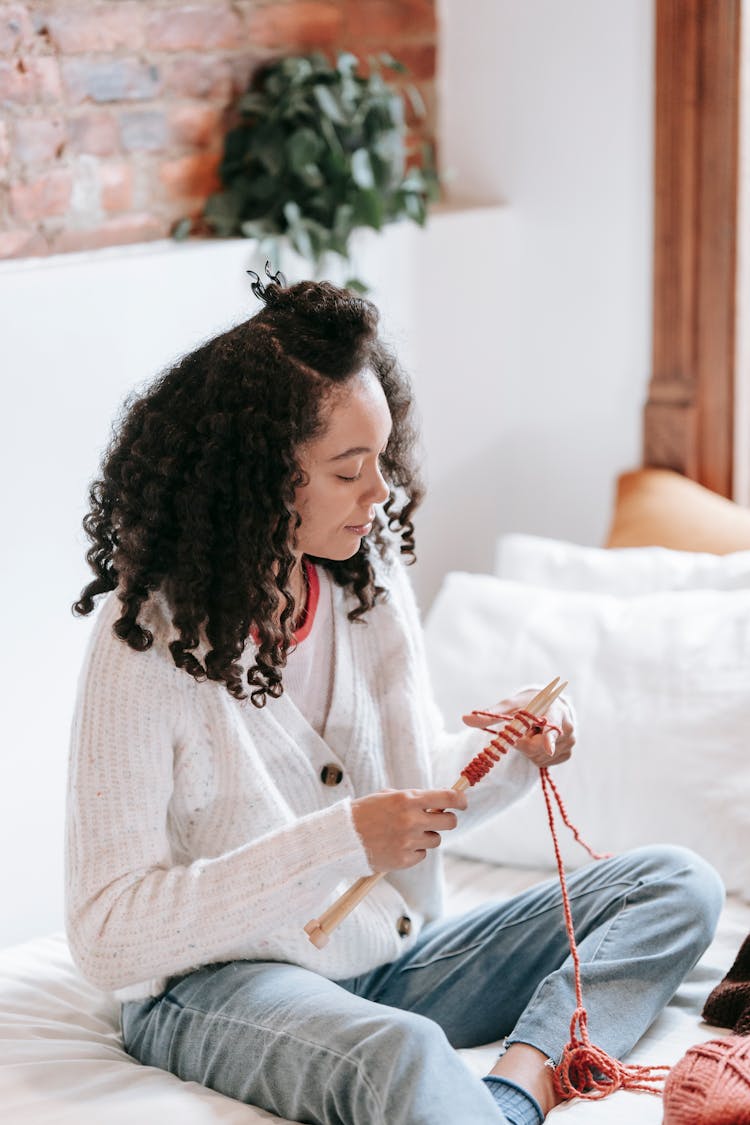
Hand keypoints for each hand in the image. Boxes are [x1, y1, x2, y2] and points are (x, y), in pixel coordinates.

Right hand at [351, 788, 467, 872]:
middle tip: (437, 820)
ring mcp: (408, 841)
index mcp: (408, 799)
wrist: (342, 837)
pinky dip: (414, 851)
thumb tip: (441, 803)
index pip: (447, 798)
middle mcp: (411, 819)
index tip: (463, 803)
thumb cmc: (366, 812)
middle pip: (449, 822)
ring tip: (406, 833)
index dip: (460, 800)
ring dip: (426, 836)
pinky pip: (422, 855)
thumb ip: (415, 798)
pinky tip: (398, 846)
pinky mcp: (403, 859)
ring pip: (436, 840)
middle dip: (446, 820)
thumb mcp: (389, 796)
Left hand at [462, 690, 574, 768]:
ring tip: (533, 732)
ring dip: (528, 749)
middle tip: (524, 729)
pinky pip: (545, 763)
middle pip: (536, 747)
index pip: (551, 727)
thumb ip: (490, 714)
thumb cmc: (528, 703)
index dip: (548, 739)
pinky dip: (536, 755)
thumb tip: (464, 718)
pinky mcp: (567, 753)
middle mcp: (566, 727)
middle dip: (523, 741)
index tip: (547, 748)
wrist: (550, 705)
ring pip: (539, 757)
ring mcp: (569, 742)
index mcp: (553, 711)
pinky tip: (539, 741)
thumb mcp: (510, 705)